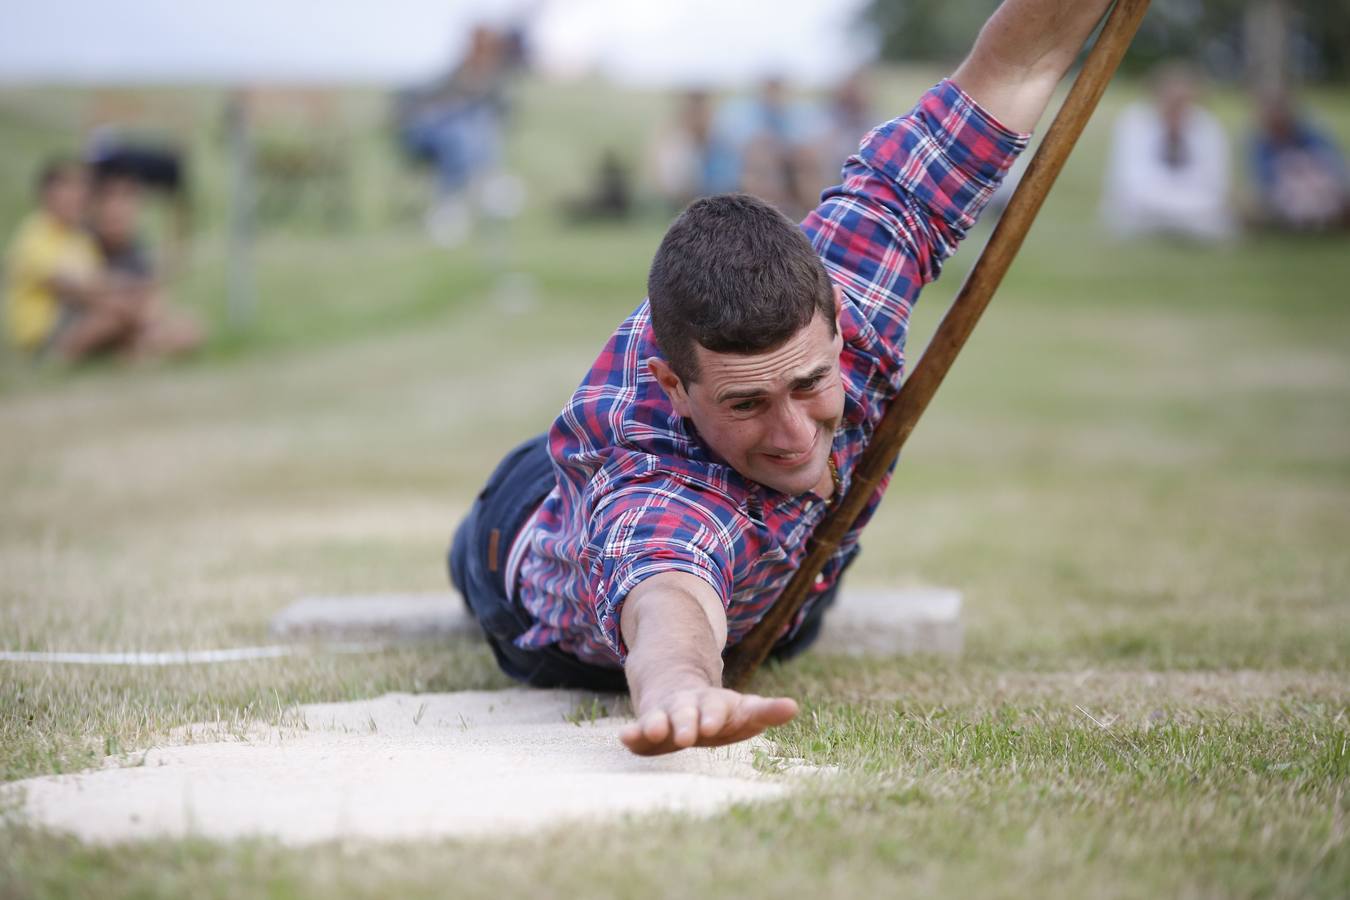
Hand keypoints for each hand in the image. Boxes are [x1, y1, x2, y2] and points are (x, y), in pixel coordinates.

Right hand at [619, 686, 798, 755]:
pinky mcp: (647, 726)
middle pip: (687, 712)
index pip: (717, 707)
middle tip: (689, 735)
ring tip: (655, 730)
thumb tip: (794, 707)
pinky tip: (626, 738)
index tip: (715, 725)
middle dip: (687, 722)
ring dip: (658, 724)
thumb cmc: (718, 713)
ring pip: (661, 718)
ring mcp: (665, 714)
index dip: (715, 715)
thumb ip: (766, 712)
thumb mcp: (743, 712)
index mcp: (714, 704)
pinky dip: (633, 734)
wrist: (677, 692)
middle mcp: (687, 706)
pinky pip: (638, 731)